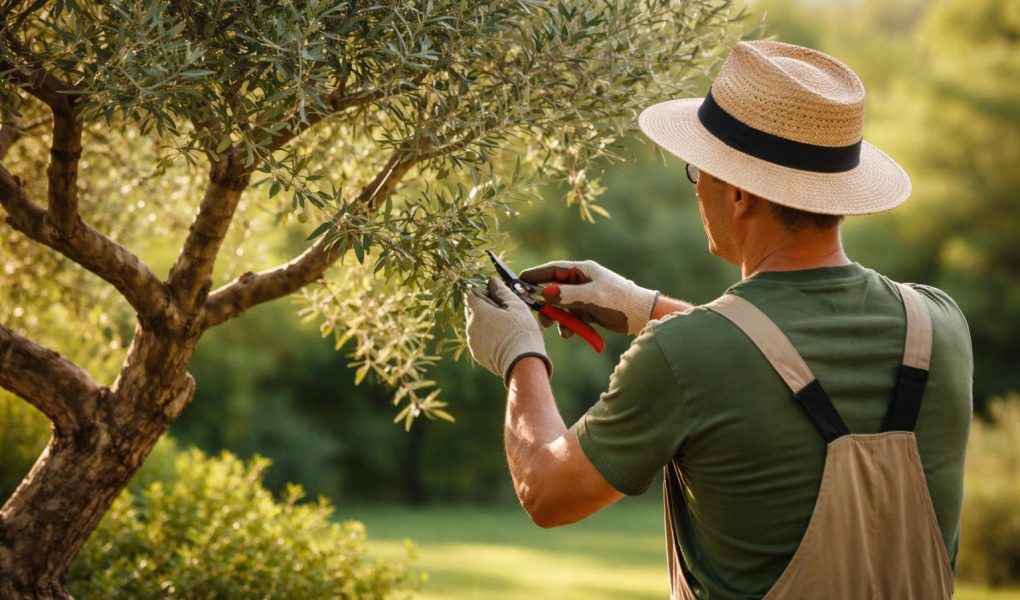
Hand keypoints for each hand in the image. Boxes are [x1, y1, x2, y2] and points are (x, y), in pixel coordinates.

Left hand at [464, 278, 551, 385]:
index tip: (497, 297)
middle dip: (485, 307)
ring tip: (506, 328)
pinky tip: (503, 339)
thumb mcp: (516, 306)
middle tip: (504, 312)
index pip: (471, 294)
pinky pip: (479, 339)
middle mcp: (471, 326)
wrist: (522, 363)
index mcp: (478, 312)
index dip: (484, 292)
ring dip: (486, 322)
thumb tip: (492, 281)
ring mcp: (472, 341)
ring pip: (476, 325)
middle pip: (472, 309)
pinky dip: (488, 336)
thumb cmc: (522, 332)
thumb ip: (502, 291)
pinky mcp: (477, 354)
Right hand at [519, 260, 658, 335]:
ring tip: (556, 327)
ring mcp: (585, 296)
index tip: (519, 281)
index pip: (552, 270)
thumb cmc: (619, 300)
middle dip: (546, 303)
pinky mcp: (588, 310)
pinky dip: (568, 325)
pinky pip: (571, 317)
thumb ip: (568, 295)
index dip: (535, 275)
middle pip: (554, 290)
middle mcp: (581, 281)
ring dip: (557, 317)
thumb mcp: (592, 297)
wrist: (641, 316)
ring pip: (561, 306)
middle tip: (538, 314)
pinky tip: (571, 333)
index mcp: (582, 270)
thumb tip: (545, 294)